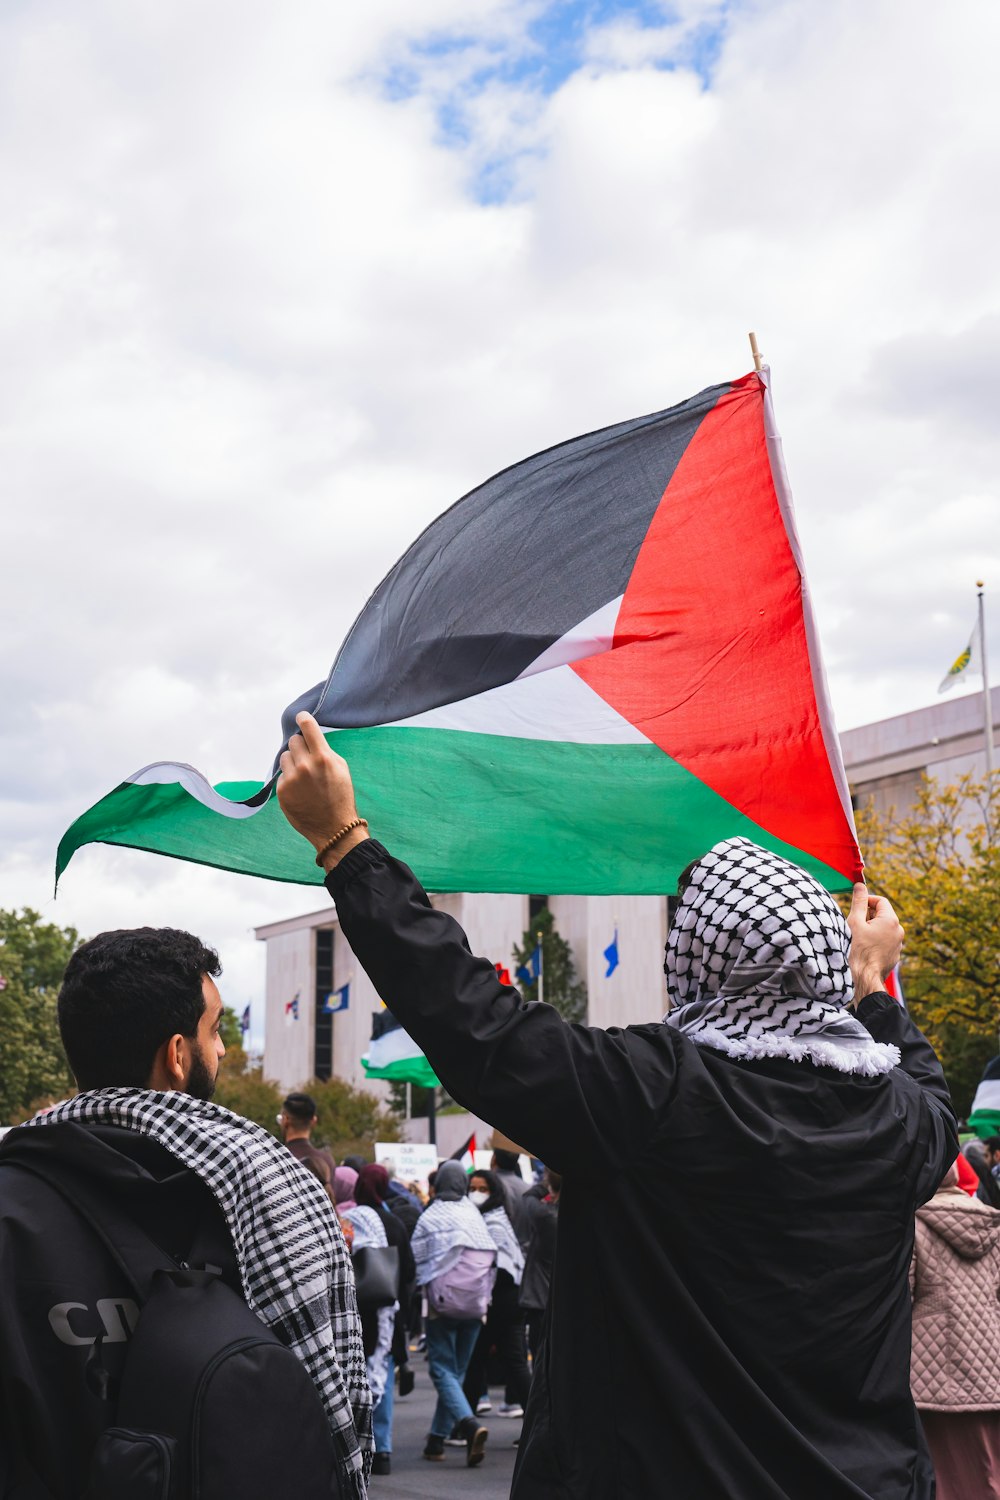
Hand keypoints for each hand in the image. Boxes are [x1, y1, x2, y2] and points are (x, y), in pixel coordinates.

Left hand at [276, 713, 369, 870]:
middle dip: (300, 747)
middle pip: (293, 741)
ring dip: (292, 762)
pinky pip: (282, 775)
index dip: (303, 719)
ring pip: (285, 756)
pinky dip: (289, 779)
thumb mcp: (341, 769)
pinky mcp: (282, 791)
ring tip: (304, 777)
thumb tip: (310, 738)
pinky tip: (300, 790)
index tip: (300, 717)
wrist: (333, 828)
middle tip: (307, 758)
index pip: (308, 728)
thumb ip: (325, 751)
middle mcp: (305, 766)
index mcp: (323, 758)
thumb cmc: (340, 796)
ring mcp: (292, 779)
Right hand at [847, 883, 903, 1002]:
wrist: (863, 978)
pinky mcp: (894, 956)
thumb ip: (859, 901)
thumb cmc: (857, 949)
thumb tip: (860, 885)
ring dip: (871, 929)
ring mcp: (898, 945)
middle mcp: (899, 931)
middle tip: (854, 924)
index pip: (880, 901)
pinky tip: (863, 948)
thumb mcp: (854, 921)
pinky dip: (875, 941)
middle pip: (882, 914)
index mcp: (891, 920)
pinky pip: (885, 942)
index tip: (855, 908)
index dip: (866, 901)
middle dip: (868, 916)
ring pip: (883, 929)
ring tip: (858, 938)